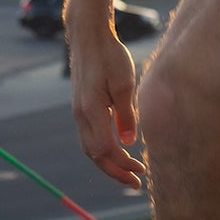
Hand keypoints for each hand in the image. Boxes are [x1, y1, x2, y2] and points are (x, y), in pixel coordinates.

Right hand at [70, 23, 143, 187]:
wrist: (88, 36)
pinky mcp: (81, 108)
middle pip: (95, 155)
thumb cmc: (110, 55)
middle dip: (116, 172)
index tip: (141, 172)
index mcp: (91, 110)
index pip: (106, 150)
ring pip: (90, 148)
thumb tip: (129, 142)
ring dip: (109, 164)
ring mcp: (78, 112)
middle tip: (137, 182)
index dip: (122, 165)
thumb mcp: (124, 82)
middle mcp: (80, 115)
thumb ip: (125, 113)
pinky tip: (118, 151)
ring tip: (129, 171)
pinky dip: (103, 151)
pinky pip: (89, 137)